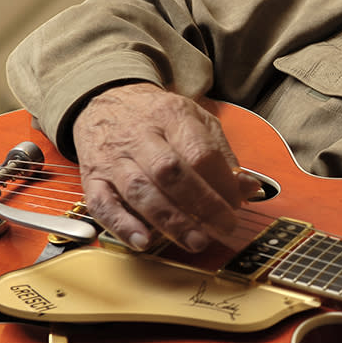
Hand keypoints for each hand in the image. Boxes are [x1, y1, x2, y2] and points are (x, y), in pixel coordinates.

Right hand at [72, 82, 257, 250]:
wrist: (107, 101)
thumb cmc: (158, 117)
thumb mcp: (198, 121)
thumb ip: (223, 155)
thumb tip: (248, 188)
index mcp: (173, 116)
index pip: (200, 152)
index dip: (221, 183)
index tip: (236, 205)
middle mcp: (141, 136)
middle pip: (171, 172)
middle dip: (200, 205)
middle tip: (222, 228)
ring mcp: (114, 158)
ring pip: (140, 191)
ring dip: (169, 220)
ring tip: (194, 240)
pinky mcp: (93, 178)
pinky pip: (102, 204)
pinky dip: (122, 226)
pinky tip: (143, 241)